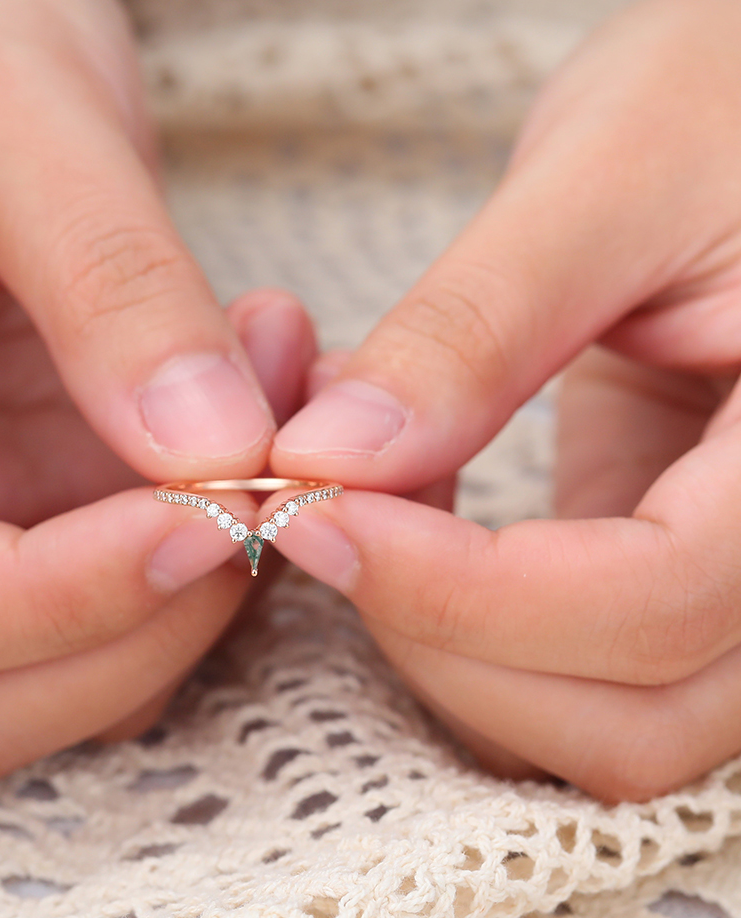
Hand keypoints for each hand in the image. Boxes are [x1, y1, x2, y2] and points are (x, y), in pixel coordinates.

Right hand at [0, 0, 315, 787]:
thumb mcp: (15, 117)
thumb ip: (109, 285)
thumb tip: (213, 454)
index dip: (51, 600)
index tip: (211, 522)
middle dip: (132, 637)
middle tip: (260, 498)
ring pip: (60, 682)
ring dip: (197, 603)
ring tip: (284, 425)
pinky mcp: (36, 503)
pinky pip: (134, 604)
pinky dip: (224, 559)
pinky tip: (274, 420)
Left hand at [269, 0, 740, 800]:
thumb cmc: (725, 96)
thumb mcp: (604, 183)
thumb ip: (470, 333)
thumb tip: (324, 461)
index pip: (655, 603)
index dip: (460, 586)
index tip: (312, 508)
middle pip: (626, 718)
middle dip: (441, 636)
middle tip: (323, 509)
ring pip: (599, 728)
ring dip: (447, 649)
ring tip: (362, 505)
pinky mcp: (676, 574)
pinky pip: (568, 672)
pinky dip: (464, 629)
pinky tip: (410, 515)